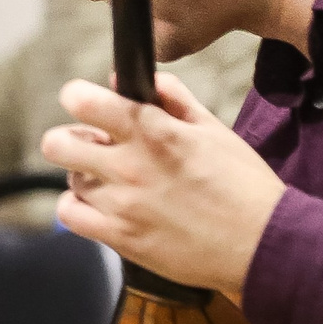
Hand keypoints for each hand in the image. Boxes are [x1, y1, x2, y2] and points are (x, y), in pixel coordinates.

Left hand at [41, 72, 281, 301]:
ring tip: (115, 181)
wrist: (265, 244)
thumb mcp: (214, 128)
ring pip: (70, 179)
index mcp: (154, 132)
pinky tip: (101, 206)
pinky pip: (70, 215)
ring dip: (86, 176)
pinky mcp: (121, 238)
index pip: (82, 100)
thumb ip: (170, 98)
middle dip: (71, 140)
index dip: (78, 98)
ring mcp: (122, 204)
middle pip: (57, 143)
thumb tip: (125, 79)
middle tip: (95, 146)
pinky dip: (79, 209)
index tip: (87, 104)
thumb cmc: (244, 185)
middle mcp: (130, 166)